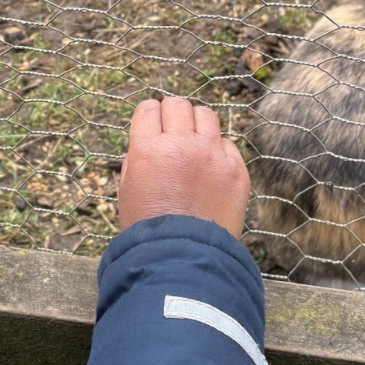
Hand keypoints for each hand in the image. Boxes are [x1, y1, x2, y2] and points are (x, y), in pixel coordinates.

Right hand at [117, 97, 249, 237]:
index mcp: (148, 149)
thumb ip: (137, 159)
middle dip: (172, 116)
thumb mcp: (128, 190)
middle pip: (177, 105)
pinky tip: (211, 170)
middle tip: (173, 133)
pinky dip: (218, 152)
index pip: (148, 108)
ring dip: (197, 125)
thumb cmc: (149, 230)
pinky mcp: (236, 170)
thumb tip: (148, 143)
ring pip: (206, 115)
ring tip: (194, 144)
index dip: (149, 117)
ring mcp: (212, 155)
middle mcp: (181, 145)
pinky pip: (228, 144)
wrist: (184, 259)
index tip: (152, 127)